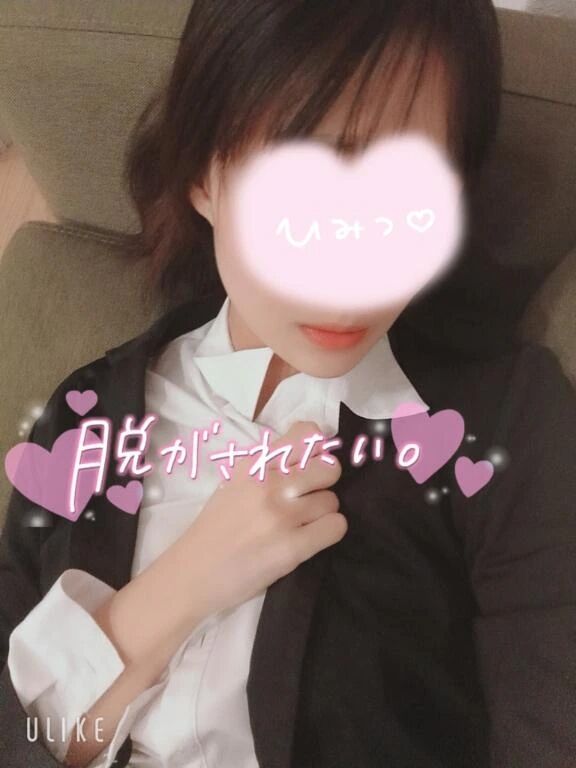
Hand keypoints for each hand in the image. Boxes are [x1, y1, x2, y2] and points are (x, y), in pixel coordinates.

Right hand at [180, 420, 346, 618]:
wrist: (192, 573)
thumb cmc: (215, 528)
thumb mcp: (235, 482)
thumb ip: (269, 466)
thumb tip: (313, 449)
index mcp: (253, 464)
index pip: (306, 435)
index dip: (318, 449)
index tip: (312, 462)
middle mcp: (268, 484)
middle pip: (329, 468)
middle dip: (325, 484)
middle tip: (310, 498)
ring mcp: (281, 516)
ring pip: (332, 501)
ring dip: (322, 513)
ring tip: (301, 524)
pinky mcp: (292, 548)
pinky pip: (336, 527)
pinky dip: (328, 532)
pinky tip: (310, 538)